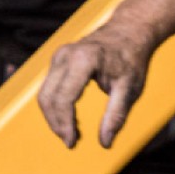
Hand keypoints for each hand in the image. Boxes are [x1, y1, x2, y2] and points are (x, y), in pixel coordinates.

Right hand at [38, 20, 154, 148]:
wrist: (128, 31)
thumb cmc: (130, 58)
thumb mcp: (130, 88)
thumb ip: (116, 115)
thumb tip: (105, 142)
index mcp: (83, 61)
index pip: (63, 99)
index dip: (64, 124)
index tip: (72, 142)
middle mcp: (65, 56)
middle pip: (48, 97)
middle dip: (56, 123)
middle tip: (71, 141)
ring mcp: (59, 56)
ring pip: (44, 93)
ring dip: (54, 116)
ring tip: (72, 132)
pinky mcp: (58, 59)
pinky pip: (48, 87)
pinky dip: (55, 106)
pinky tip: (69, 118)